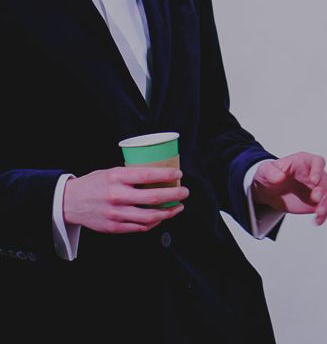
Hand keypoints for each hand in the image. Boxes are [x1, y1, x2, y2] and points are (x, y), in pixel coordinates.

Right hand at [63, 167, 188, 232]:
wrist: (69, 202)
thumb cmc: (94, 184)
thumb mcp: (112, 172)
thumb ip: (132, 174)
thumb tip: (158, 174)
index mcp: (116, 177)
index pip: (148, 175)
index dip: (167, 175)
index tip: (179, 174)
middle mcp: (117, 196)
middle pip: (153, 197)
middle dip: (174, 195)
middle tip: (185, 192)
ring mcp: (116, 214)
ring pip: (150, 216)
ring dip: (169, 212)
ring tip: (178, 207)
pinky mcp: (114, 227)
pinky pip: (140, 227)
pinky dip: (155, 222)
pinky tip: (161, 216)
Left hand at [251, 152, 326, 224]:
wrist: (268, 190)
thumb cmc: (269, 175)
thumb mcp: (265, 170)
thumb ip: (271, 172)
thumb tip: (280, 177)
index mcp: (304, 162)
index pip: (318, 162)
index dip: (318, 170)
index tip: (314, 180)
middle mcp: (313, 174)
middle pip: (325, 179)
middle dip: (322, 189)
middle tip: (315, 198)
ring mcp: (316, 189)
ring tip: (319, 212)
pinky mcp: (315, 203)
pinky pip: (325, 208)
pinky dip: (323, 215)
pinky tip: (317, 220)